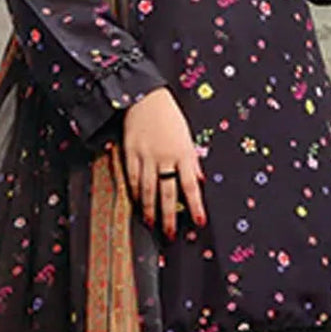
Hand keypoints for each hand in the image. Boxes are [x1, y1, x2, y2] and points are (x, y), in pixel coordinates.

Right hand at [123, 88, 205, 239]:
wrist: (145, 96)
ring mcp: (146, 156)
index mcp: (183, 152)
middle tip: (170, 235)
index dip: (196, 206)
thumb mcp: (187, 136)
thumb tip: (200, 180)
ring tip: (151, 224)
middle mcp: (165, 157)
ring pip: (148, 189)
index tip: (199, 222)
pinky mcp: (130, 153)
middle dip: (170, 216)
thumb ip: (192, 160)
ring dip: (150, 209)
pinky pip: (132, 178)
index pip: (191, 186)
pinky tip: (136, 203)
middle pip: (168, 193)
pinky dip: (134, 193)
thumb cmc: (169, 116)